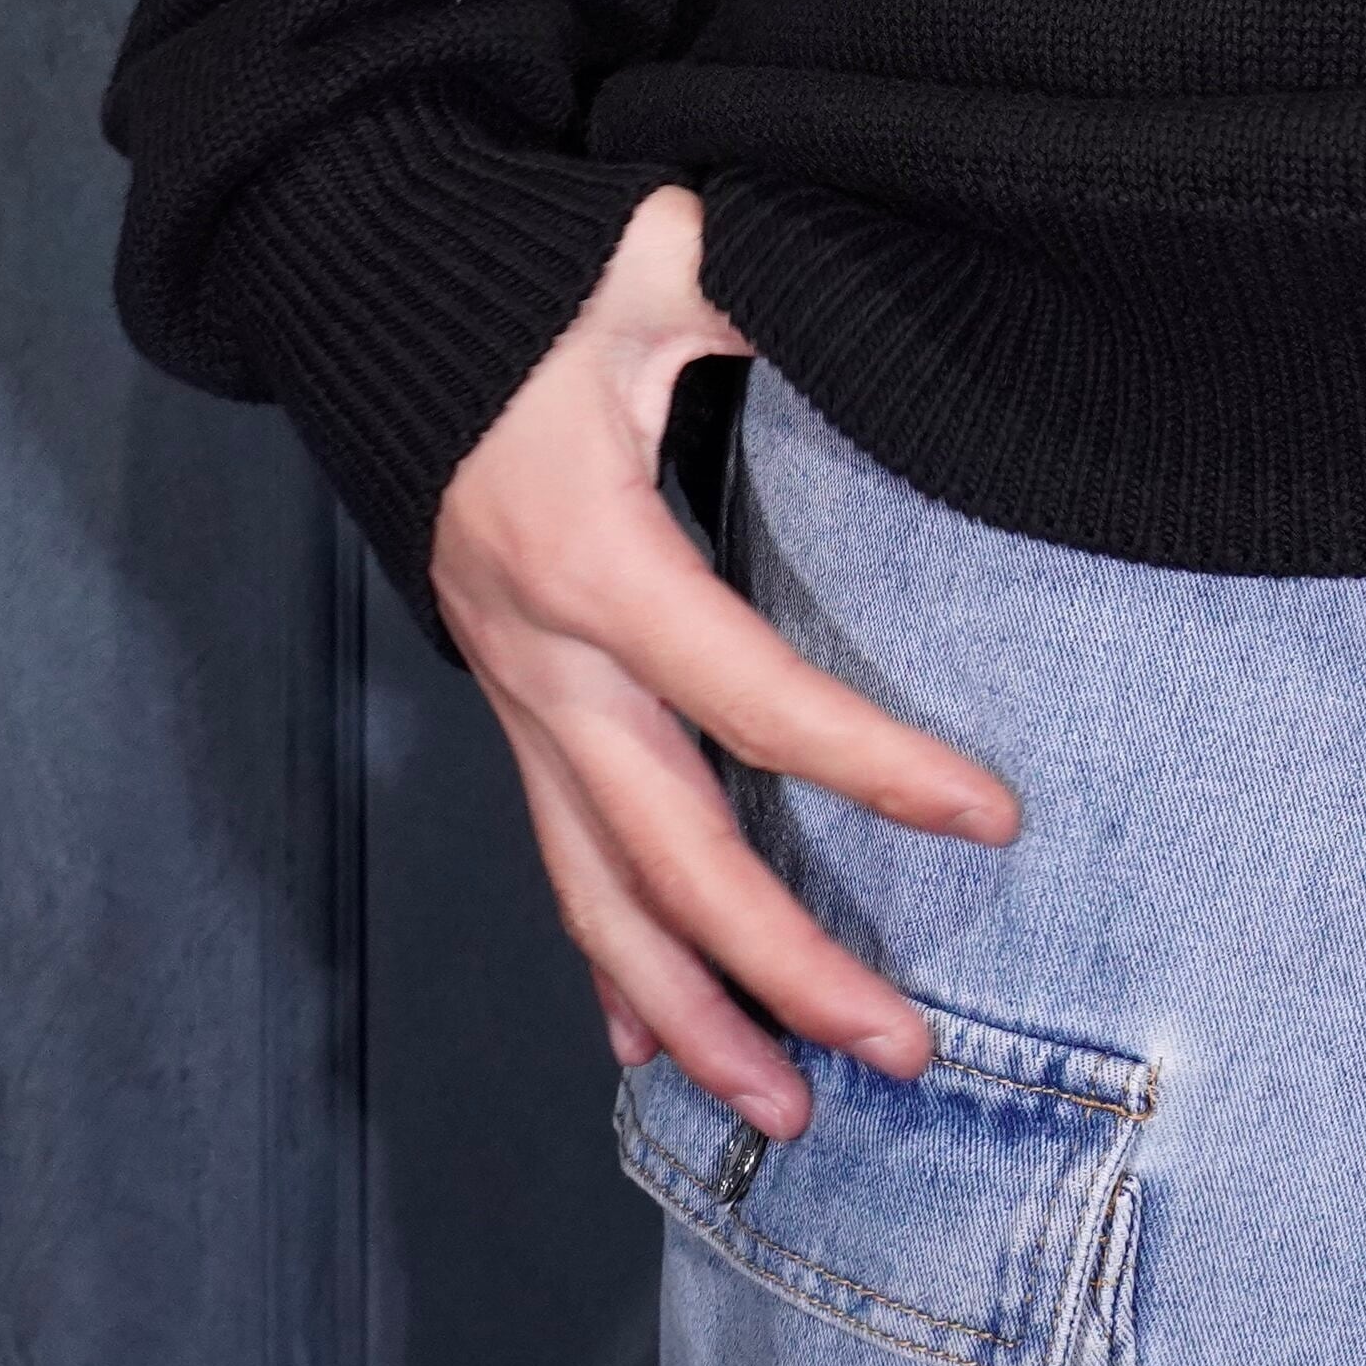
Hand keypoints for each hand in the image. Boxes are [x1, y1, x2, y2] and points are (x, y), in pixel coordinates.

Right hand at [428, 183, 1017, 1137]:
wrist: (371, 295)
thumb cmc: (530, 279)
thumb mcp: (657, 254)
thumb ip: (764, 285)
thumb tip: (886, 291)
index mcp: (597, 562)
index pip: (755, 699)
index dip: (875, 767)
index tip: (993, 819)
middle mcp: (548, 661)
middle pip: (667, 858)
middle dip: (783, 970)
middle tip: (902, 1049)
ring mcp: (522, 696)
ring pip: (597, 897)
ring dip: (690, 1017)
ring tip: (788, 1111)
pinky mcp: (516, 704)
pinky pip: (561, 860)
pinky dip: (610, 967)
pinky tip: (656, 1049)